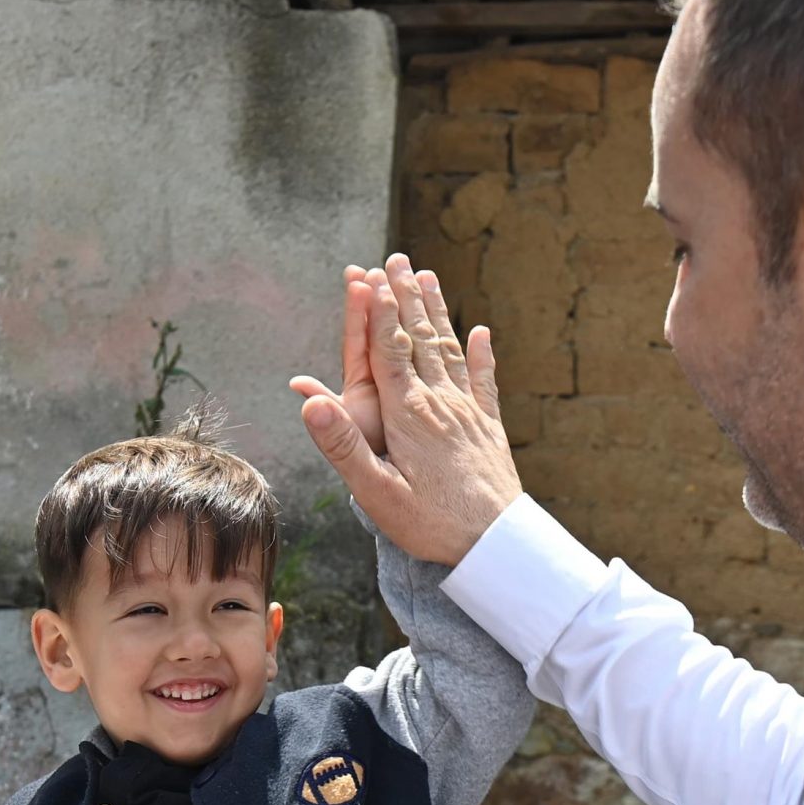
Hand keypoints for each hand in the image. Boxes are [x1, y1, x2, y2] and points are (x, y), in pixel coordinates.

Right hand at [290, 253, 522, 566]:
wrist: (495, 545)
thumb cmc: (431, 524)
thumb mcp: (376, 492)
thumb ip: (343, 445)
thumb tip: (308, 400)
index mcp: (408, 415)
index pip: (387, 350)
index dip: (377, 310)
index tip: (368, 274)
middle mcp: (440, 403)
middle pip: (418, 339)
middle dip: (405, 297)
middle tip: (396, 259)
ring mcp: (469, 412)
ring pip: (450, 350)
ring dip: (436, 312)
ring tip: (427, 278)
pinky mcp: (490, 428)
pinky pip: (485, 381)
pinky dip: (481, 353)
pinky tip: (481, 332)